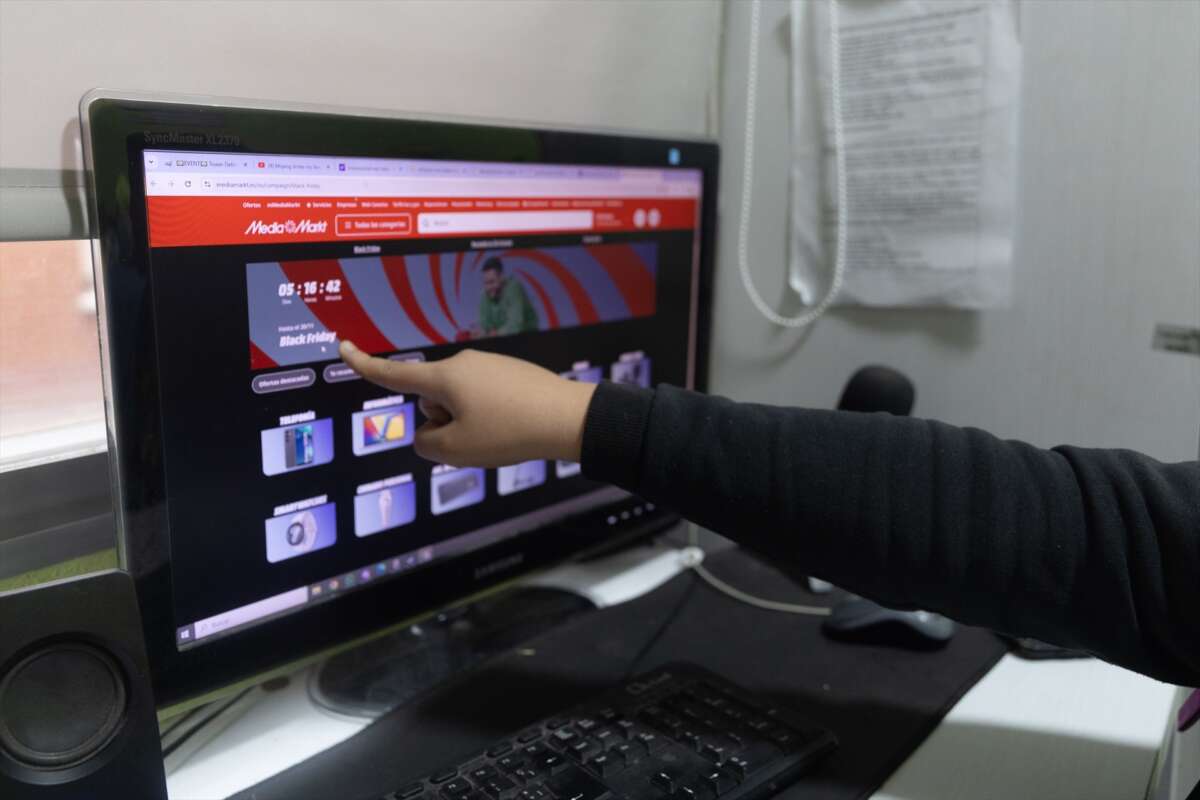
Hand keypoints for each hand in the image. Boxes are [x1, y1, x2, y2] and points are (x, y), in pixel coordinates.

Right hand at [339, 341, 595, 467]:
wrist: (568, 418)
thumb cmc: (510, 432)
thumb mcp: (456, 450)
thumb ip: (427, 444)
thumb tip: (430, 434)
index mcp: (443, 377)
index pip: (394, 374)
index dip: (364, 364)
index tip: (342, 346)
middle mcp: (463, 363)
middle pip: (433, 400)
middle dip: (444, 422)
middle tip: (478, 438)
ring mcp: (488, 365)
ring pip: (460, 403)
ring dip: (469, 422)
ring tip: (502, 433)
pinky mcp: (509, 373)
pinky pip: (485, 400)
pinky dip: (492, 417)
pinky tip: (515, 426)